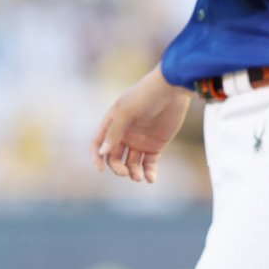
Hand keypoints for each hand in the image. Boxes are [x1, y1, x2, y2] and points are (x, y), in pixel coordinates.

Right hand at [92, 63, 192, 183]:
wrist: (172, 90)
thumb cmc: (145, 96)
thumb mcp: (126, 112)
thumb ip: (114, 132)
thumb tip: (102, 152)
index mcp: (112, 123)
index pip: (98, 143)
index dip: (97, 157)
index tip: (100, 169)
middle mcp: (123, 134)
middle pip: (114, 157)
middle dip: (117, 167)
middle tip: (126, 173)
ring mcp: (139, 140)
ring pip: (131, 163)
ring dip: (133, 172)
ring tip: (139, 177)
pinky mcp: (155, 145)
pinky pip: (149, 163)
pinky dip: (148, 172)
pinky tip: (150, 178)